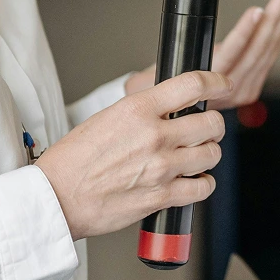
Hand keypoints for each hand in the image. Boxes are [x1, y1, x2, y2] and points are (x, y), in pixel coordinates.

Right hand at [36, 71, 232, 239]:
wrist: (55, 198)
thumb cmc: (74, 160)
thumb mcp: (108, 117)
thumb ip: (144, 111)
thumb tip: (173, 107)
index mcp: (139, 109)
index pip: (193, 85)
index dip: (216, 82)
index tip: (223, 85)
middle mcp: (154, 136)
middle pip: (212, 122)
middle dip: (213, 125)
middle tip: (206, 129)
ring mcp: (161, 167)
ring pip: (212, 154)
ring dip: (209, 154)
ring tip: (197, 155)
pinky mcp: (162, 196)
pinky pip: (203, 187)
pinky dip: (203, 184)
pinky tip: (193, 180)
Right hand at [124, 0, 279, 106]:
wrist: (169, 120)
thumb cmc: (160, 94)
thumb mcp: (157, 82)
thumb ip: (172, 72)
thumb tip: (171, 62)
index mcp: (213, 86)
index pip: (233, 54)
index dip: (247, 32)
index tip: (258, 11)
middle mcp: (235, 87)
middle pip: (260, 47)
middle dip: (277, 16)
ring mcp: (248, 84)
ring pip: (271, 47)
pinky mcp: (255, 78)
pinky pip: (273, 49)